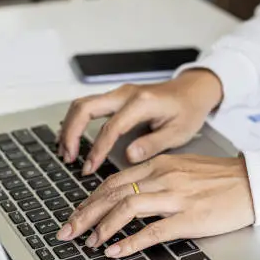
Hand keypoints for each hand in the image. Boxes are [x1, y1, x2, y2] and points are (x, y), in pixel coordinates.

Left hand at [56, 154, 254, 257]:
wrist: (253, 182)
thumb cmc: (221, 178)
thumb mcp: (183, 168)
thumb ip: (156, 177)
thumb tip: (130, 194)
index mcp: (160, 163)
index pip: (114, 179)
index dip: (90, 199)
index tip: (77, 214)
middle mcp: (164, 176)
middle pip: (113, 192)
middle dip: (85, 213)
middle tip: (68, 231)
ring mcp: (177, 196)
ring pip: (127, 207)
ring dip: (102, 226)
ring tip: (88, 242)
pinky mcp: (190, 217)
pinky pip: (153, 229)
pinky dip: (130, 241)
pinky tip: (116, 251)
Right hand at [59, 70, 222, 175]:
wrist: (193, 91)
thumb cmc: (188, 110)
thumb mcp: (179, 132)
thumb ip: (153, 144)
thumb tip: (129, 156)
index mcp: (142, 102)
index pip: (111, 127)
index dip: (97, 149)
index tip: (89, 168)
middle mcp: (127, 94)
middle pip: (85, 107)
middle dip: (71, 133)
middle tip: (68, 158)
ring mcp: (120, 94)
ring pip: (82, 104)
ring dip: (70, 127)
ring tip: (67, 152)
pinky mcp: (117, 98)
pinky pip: (89, 106)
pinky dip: (77, 122)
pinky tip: (75, 140)